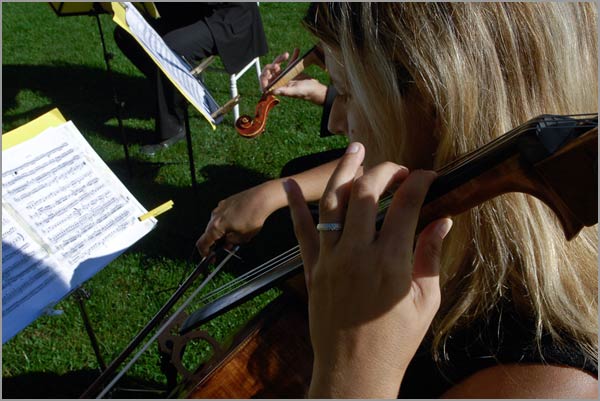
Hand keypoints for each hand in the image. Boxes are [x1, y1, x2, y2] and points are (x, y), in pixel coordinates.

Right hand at [196, 181, 283, 255]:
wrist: (262, 198)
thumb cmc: (254, 215)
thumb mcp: (243, 237)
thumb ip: (231, 242)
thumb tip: (228, 243)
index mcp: (216, 225)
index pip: (202, 242)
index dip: (204, 252)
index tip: (208, 256)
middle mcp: (215, 215)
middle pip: (209, 233)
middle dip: (217, 242)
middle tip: (227, 247)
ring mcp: (220, 207)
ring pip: (216, 224)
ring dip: (222, 232)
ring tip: (236, 235)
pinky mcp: (226, 202)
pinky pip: (222, 216)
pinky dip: (226, 223)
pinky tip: (239, 224)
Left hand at [261, 51, 327, 104]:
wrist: (316, 89)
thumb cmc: (306, 92)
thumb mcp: (295, 91)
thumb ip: (284, 91)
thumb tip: (271, 91)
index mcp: (278, 88)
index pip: (265, 83)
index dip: (264, 78)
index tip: (268, 73)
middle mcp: (279, 82)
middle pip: (270, 72)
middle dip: (271, 67)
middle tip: (277, 65)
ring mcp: (284, 75)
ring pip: (277, 65)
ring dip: (280, 59)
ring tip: (286, 55)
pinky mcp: (291, 71)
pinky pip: (289, 62)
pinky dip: (293, 56)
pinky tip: (296, 50)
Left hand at [284, 142, 452, 397]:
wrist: (354, 372)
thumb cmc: (395, 341)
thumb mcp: (424, 302)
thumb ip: (431, 257)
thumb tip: (444, 222)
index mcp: (391, 262)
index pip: (406, 204)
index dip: (419, 182)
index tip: (429, 176)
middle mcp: (357, 253)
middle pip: (366, 193)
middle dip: (384, 170)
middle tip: (397, 168)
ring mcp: (330, 260)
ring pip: (332, 203)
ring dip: (343, 171)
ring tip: (354, 150)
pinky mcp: (312, 270)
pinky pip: (301, 232)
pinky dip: (295, 207)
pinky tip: (290, 183)